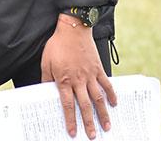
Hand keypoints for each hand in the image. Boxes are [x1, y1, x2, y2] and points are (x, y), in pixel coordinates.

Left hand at [41, 14, 116, 138]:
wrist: (73, 29)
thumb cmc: (57, 45)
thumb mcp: (46, 62)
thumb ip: (47, 79)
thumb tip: (45, 91)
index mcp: (64, 80)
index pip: (68, 105)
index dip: (70, 120)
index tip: (73, 133)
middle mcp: (79, 80)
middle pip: (85, 106)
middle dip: (88, 123)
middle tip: (92, 136)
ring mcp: (90, 75)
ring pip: (98, 98)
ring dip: (103, 114)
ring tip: (106, 126)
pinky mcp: (98, 68)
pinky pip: (107, 84)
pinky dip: (111, 94)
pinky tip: (115, 104)